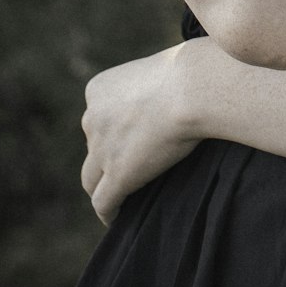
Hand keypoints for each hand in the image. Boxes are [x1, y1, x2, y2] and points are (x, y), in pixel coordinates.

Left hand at [80, 45, 200, 226]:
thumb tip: (173, 92)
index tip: (128, 140)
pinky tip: (116, 218)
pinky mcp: (118, 175)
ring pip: (92, 178)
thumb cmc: (190, 71)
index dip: (111, 132)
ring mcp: (102, 149)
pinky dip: (109, 212)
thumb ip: (151, 85)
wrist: (193, 87)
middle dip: (106, 158)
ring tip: (116, 198)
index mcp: (98, 90)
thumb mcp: (158, 68)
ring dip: (103, 186)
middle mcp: (92, 118)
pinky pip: (104, 201)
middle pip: (94, 147)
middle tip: (126, 168)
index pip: (98, 118)